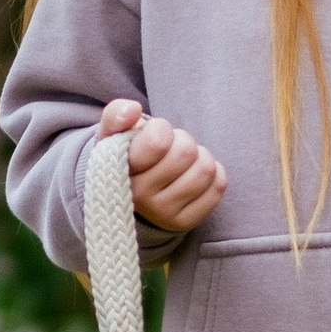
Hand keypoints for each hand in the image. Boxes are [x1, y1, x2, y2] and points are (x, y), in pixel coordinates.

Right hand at [96, 96, 227, 234]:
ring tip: (182, 161)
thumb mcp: (112, 132)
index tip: (149, 135)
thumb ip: (117, 114)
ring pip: (205, 170)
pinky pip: (218, 186)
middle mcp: (139, 198)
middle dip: (181, 141)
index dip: (160, 129)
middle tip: (169, 148)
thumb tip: (133, 110)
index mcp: (118, 172)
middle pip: (186, 152)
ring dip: (199, 156)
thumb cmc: (126, 153)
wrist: (130, 191)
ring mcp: (163, 214)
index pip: (158, 141)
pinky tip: (192, 174)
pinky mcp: (185, 222)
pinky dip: (213, 173)